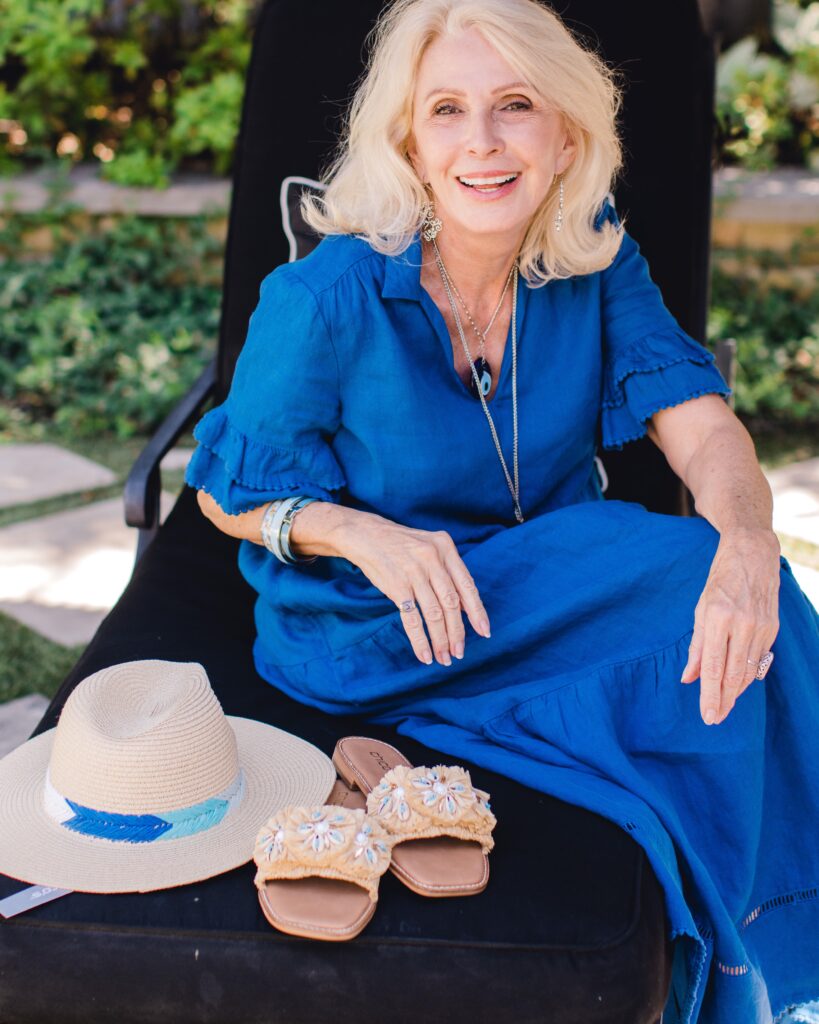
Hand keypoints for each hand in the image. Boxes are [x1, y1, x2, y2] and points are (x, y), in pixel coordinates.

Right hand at [335, 510, 490, 665]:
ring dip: (441, 640)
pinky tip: (425, 654)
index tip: (484, 631)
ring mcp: (414, 572)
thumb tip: (466, 609)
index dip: (477, 611)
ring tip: (444, 658)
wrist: (366, 535)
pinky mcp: (397, 585)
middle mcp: (433, 558)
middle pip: (452, 603)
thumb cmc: (401, 546)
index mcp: (446, 547)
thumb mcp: (430, 548)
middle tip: (460, 653)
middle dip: (458, 632)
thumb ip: (448, 573)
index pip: (467, 584)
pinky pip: (412, 619)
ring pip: (434, 614)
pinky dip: (420, 640)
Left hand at [680, 528, 779, 724]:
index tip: (707, 715)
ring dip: (735, 692)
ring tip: (723, 707)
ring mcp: (761, 627)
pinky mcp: (772, 628)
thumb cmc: (720, 580)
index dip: (710, 694)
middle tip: (714, 719)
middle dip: (723, 701)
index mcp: (718, 618)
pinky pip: (759, 660)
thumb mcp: (700, 609)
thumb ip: (696, 646)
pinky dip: (747, 675)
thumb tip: (688, 678)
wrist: (752, 555)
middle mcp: (742, 624)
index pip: (713, 666)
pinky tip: (737, 686)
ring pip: (748, 671)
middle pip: (733, 674)